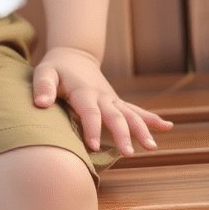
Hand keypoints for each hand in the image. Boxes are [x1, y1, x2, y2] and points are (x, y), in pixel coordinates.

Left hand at [33, 47, 173, 155]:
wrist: (74, 55)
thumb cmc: (56, 68)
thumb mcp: (44, 72)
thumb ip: (43, 87)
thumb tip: (40, 103)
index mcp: (83, 92)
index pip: (89, 112)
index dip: (92, 128)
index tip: (94, 147)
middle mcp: (101, 96)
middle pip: (115, 116)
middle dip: (123, 135)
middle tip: (129, 154)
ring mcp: (112, 100)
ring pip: (131, 115)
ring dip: (143, 130)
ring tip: (152, 147)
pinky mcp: (117, 102)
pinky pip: (136, 110)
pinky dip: (152, 118)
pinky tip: (168, 127)